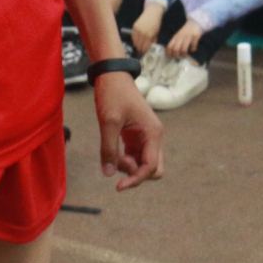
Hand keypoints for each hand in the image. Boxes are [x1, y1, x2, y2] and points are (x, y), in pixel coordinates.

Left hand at [92, 73, 163, 191]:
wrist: (112, 75)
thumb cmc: (113, 95)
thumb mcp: (108, 121)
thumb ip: (108, 149)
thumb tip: (108, 174)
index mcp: (153, 133)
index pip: (150, 167)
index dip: (136, 179)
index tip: (118, 186)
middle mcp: (154, 136)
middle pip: (154, 169)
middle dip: (136, 174)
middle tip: (118, 163)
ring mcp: (146, 137)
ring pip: (144, 164)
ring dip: (130, 167)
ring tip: (113, 154)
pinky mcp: (136, 136)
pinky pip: (135, 156)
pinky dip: (125, 160)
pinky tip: (113, 153)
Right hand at [130, 6, 161, 53]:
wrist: (153, 12)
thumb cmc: (156, 23)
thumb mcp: (156, 33)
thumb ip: (153, 41)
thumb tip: (150, 48)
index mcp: (149, 35)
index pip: (145, 47)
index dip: (145, 51)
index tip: (146, 52)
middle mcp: (142, 33)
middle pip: (139, 46)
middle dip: (141, 49)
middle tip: (142, 50)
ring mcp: (137, 30)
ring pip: (135, 42)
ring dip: (137, 45)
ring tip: (140, 46)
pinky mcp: (134, 27)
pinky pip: (133, 36)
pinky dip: (134, 39)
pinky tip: (137, 40)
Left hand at [165, 22, 202, 59]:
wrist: (194, 23)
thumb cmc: (185, 32)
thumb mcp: (178, 36)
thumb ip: (174, 43)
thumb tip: (169, 54)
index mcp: (175, 37)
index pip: (169, 46)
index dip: (169, 53)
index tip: (170, 57)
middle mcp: (181, 37)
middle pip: (175, 49)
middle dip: (176, 56)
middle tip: (178, 58)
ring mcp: (188, 36)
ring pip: (183, 50)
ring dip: (184, 55)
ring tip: (185, 55)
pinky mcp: (195, 36)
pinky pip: (193, 46)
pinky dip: (193, 49)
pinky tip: (192, 49)